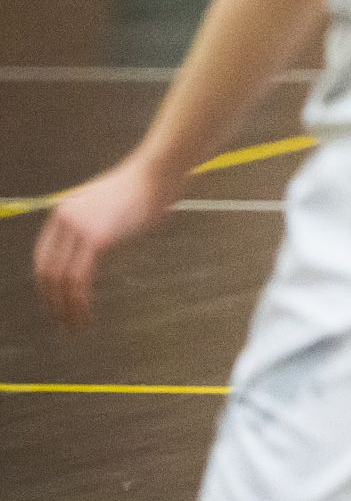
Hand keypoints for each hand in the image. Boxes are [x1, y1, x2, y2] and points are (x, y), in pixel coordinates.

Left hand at [34, 160, 178, 329]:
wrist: (156, 174)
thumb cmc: (143, 188)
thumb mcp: (108, 205)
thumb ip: (96, 224)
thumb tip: (100, 246)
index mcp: (63, 211)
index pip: (43, 257)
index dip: (47, 284)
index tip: (57, 302)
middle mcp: (64, 220)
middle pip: (47, 271)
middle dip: (53, 301)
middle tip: (64, 321)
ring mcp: (78, 228)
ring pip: (60, 280)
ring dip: (65, 308)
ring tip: (75, 326)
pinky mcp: (96, 239)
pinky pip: (79, 279)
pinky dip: (79, 302)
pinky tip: (86, 314)